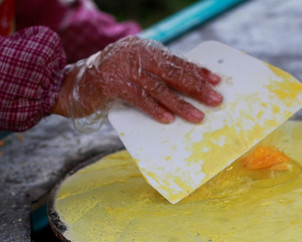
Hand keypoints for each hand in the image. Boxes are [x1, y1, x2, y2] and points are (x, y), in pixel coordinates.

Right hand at [52, 36, 222, 124]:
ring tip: (198, 116)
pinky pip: (139, 99)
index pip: (177, 61)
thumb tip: (189, 87)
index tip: (216, 80)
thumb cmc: (110, 80)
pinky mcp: (112, 84)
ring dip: (180, 104)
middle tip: (215, 99)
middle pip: (172, 72)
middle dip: (196, 87)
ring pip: (159, 88)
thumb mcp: (135, 70)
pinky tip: (168, 119)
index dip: (198, 71)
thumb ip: (156, 75)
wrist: (71, 83)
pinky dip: (155, 109)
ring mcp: (123, 68)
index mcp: (145, 49)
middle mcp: (136, 54)